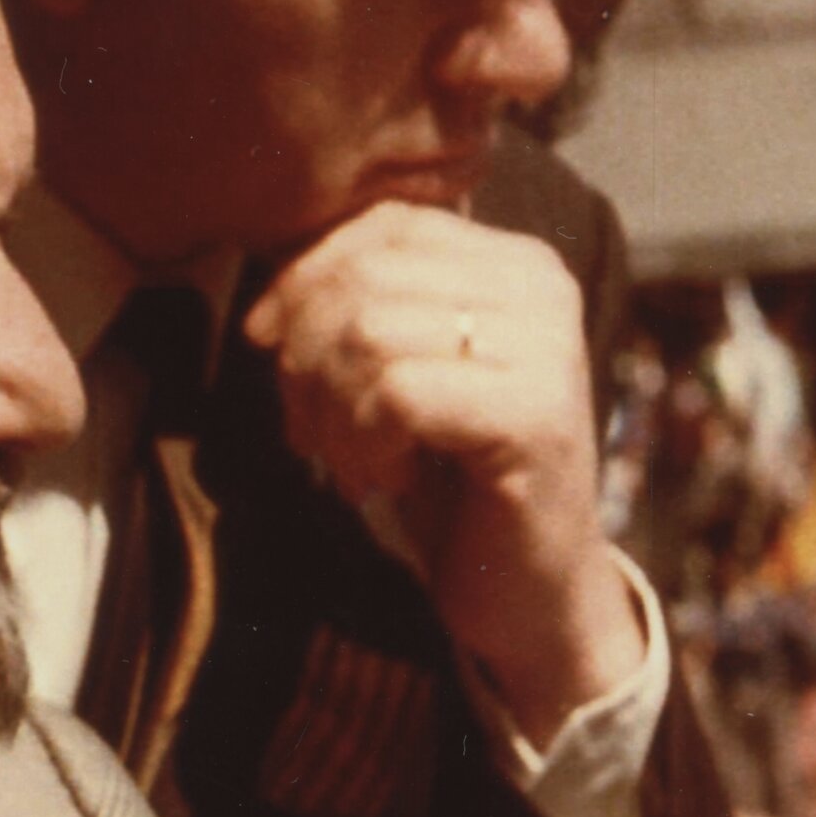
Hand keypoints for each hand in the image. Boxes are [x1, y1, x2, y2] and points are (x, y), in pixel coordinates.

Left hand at [245, 203, 640, 740]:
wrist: (526, 589)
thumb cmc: (451, 477)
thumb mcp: (397, 372)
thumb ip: (356, 306)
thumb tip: (268, 292)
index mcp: (515, 262)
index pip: (380, 226)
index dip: (302, 279)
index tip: (268, 346)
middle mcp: (542, 288)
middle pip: (363, 278)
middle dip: (306, 358)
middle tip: (314, 430)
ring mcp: (547, 347)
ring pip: (369, 332)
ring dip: (331, 411)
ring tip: (355, 461)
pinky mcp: (535, 415)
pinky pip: (396, 394)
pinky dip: (363, 443)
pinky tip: (387, 479)